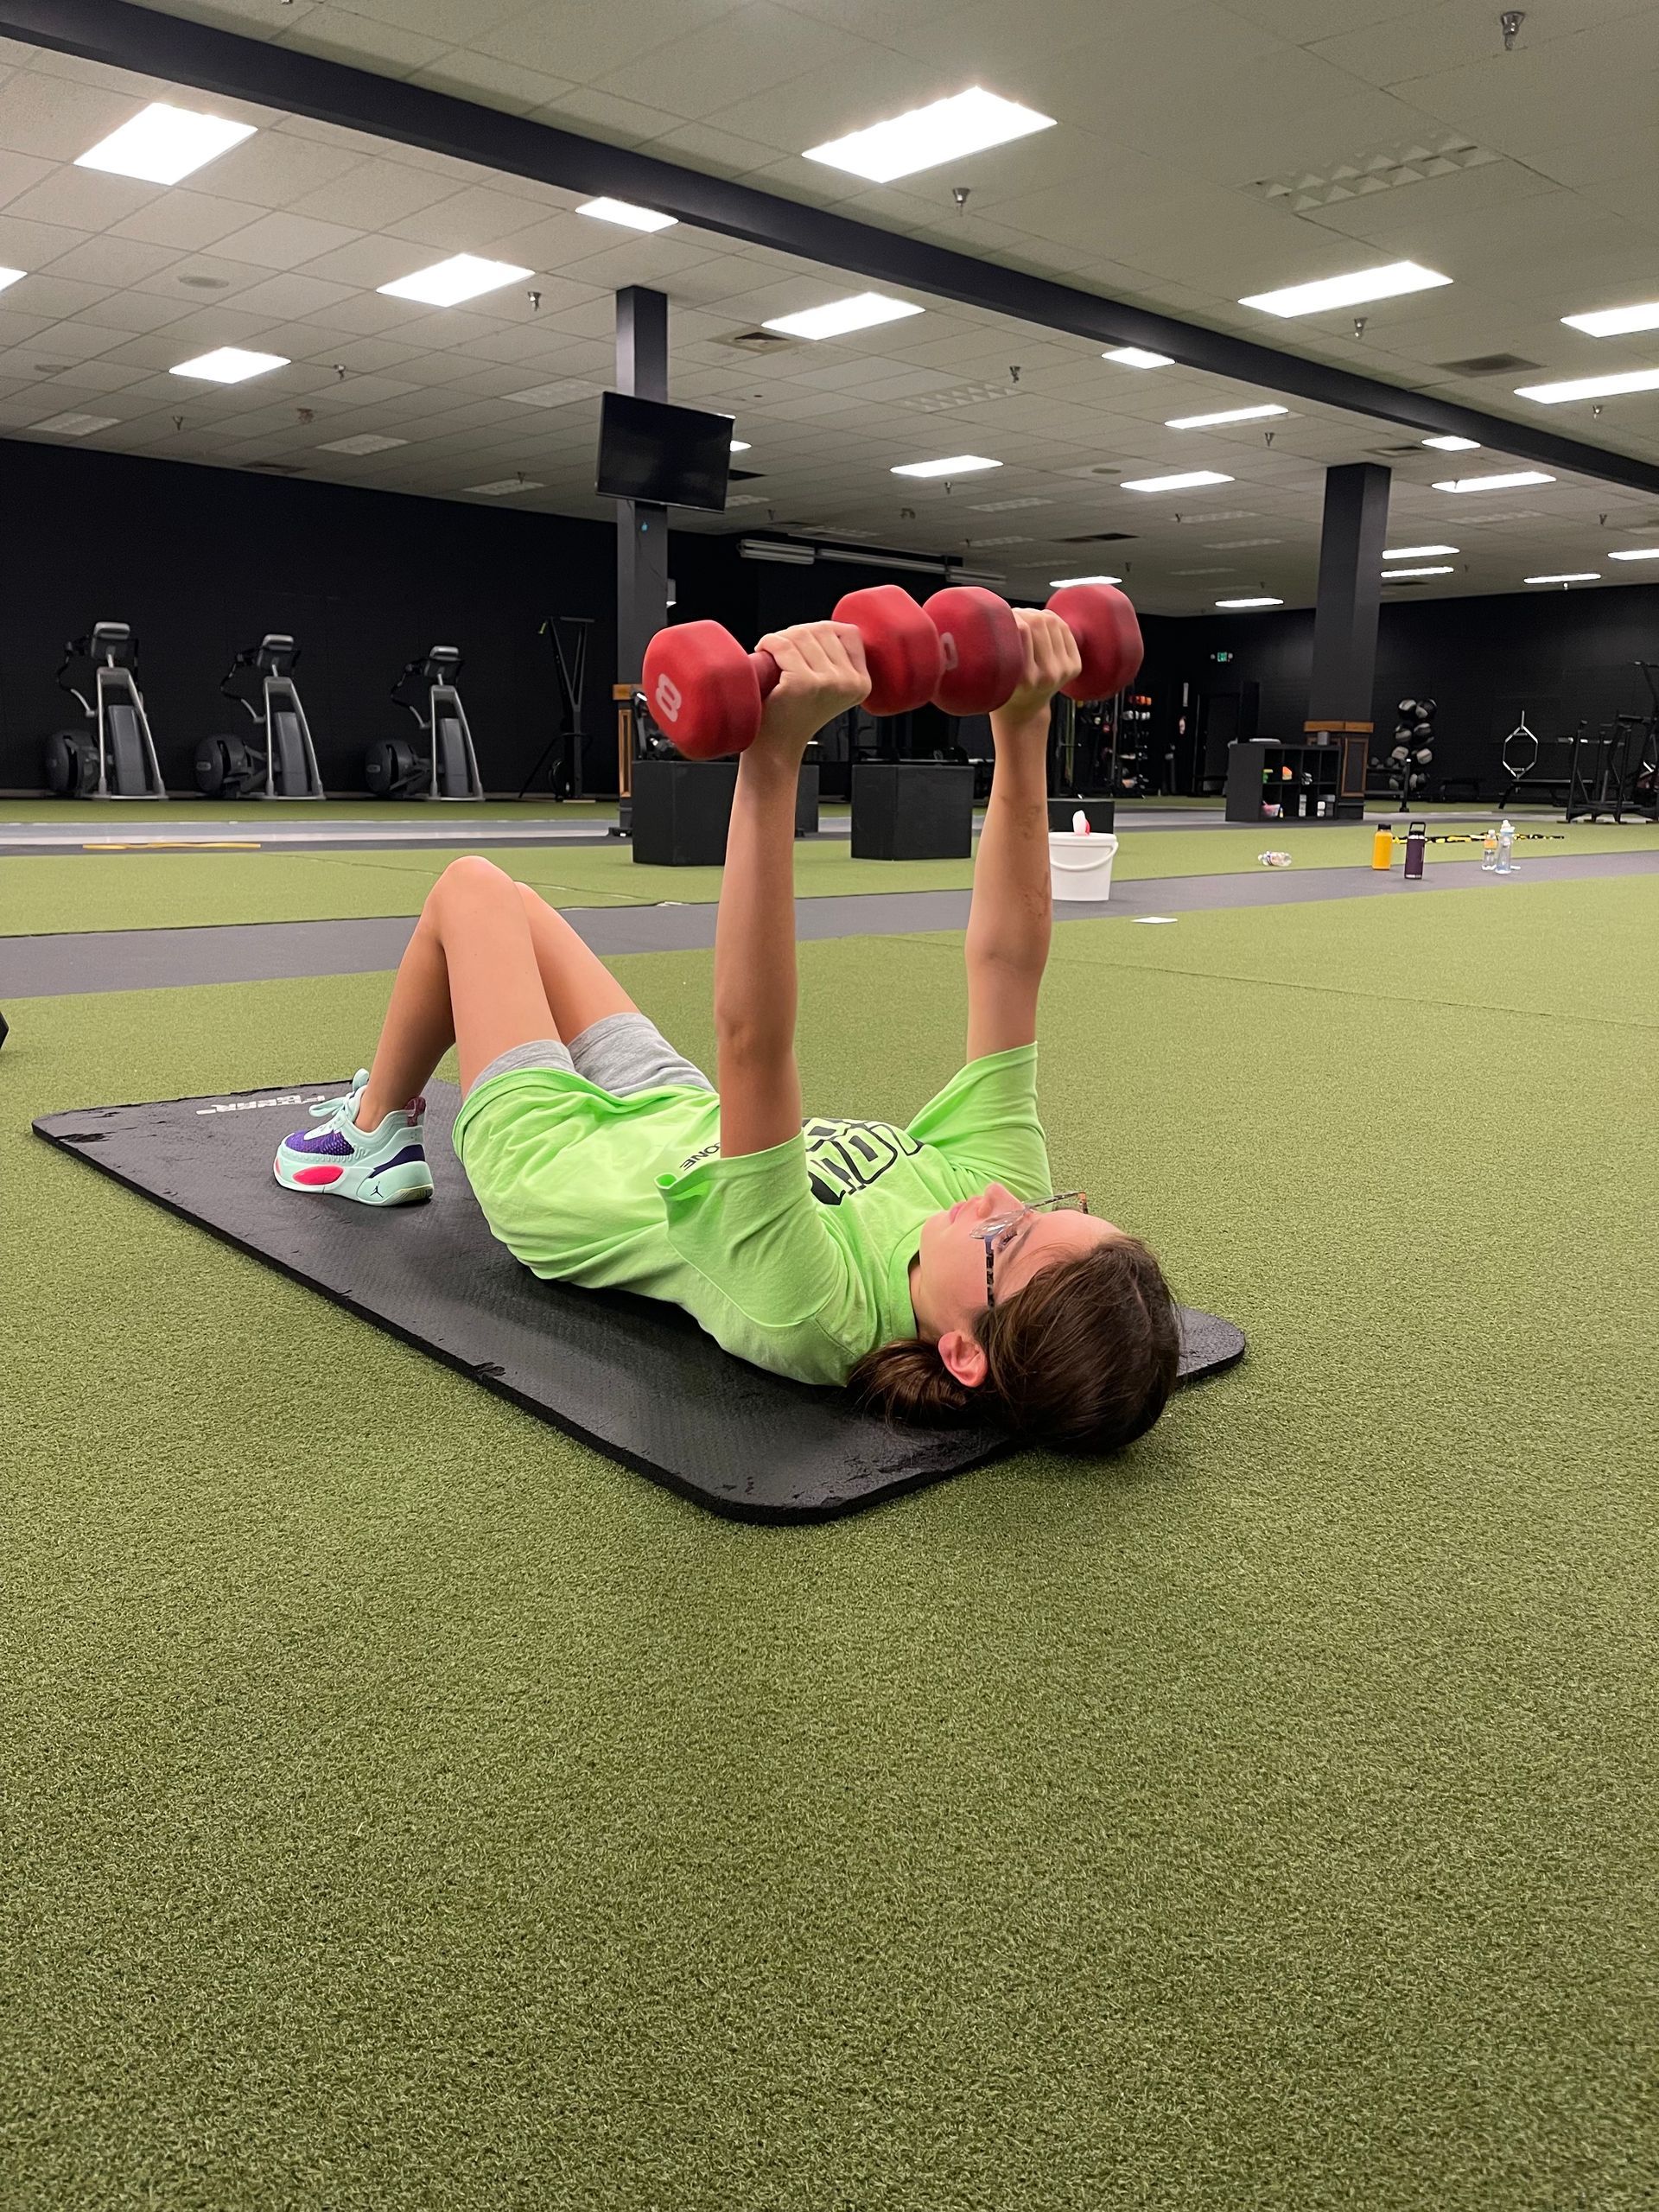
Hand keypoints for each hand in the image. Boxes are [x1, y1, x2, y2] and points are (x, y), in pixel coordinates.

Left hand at [751, 621, 870, 764]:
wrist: (777, 748)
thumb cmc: (795, 716)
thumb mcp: (829, 688)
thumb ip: (835, 660)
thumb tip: (824, 627)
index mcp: (862, 683)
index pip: (849, 633)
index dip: (821, 631)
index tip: (803, 645)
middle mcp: (850, 682)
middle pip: (822, 630)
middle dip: (797, 634)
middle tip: (781, 652)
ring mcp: (828, 682)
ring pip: (801, 634)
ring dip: (780, 639)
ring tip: (772, 656)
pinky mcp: (803, 683)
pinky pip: (782, 645)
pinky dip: (768, 644)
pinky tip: (764, 654)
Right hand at [992, 608, 1082, 736]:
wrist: (1025, 711)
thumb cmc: (1003, 690)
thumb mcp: (993, 674)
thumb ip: (995, 649)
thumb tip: (1002, 613)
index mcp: (1025, 679)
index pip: (1022, 630)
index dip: (1011, 616)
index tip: (1001, 616)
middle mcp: (1047, 675)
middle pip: (1038, 623)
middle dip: (1024, 613)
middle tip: (1013, 615)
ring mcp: (1063, 670)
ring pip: (1052, 622)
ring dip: (1036, 614)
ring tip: (1024, 619)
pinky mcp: (1074, 666)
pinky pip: (1064, 629)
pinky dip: (1052, 620)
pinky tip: (1040, 624)